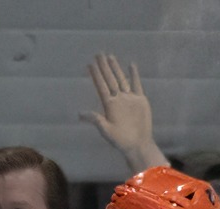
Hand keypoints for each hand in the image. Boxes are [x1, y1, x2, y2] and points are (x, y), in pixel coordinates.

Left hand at [81, 54, 169, 172]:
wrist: (138, 144)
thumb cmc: (120, 140)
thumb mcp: (106, 130)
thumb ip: (95, 119)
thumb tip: (79, 114)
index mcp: (109, 105)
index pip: (101, 86)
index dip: (95, 75)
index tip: (90, 64)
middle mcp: (118, 99)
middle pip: (109, 79)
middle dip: (104, 66)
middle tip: (98, 53)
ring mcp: (129, 98)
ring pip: (121, 79)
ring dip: (115, 68)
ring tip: (110, 56)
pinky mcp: (140, 100)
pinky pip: (136, 84)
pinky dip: (134, 75)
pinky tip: (131, 65)